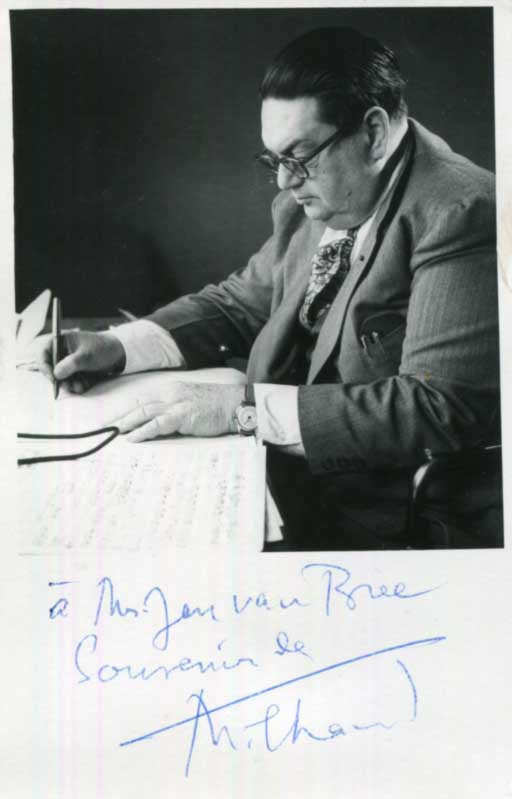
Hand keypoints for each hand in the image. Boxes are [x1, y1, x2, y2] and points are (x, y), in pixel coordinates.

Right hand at [28, 330, 125, 392]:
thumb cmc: (102, 348)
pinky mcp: (77, 371)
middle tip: (69, 387)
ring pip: (63, 378)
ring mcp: (70, 362)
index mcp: (61, 341)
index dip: (45, 367)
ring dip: (70, 384)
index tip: (53, 378)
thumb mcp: (86, 356)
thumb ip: (71, 364)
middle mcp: (63, 352)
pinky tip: (87, 383)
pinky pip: (73, 381)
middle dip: (61, 380)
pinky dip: (78, 384)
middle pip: (52, 369)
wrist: (120, 353)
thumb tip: (56, 374)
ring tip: (81, 386)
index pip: (44, 353)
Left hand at [112, 382, 245, 440]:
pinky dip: (142, 431)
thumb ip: (175, 411)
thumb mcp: (191, 404)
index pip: (143, 401)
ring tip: (111, 433)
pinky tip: (131, 438)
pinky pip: (157, 424)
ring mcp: (175, 403)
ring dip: (125, 424)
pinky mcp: (182, 415)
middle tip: (102, 427)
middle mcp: (169, 394)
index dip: (126, 411)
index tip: (113, 420)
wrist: (235, 404)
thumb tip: (160, 425)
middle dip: (119, 417)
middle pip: (138, 406)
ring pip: (143, 413)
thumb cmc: (217, 407)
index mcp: (170, 390)